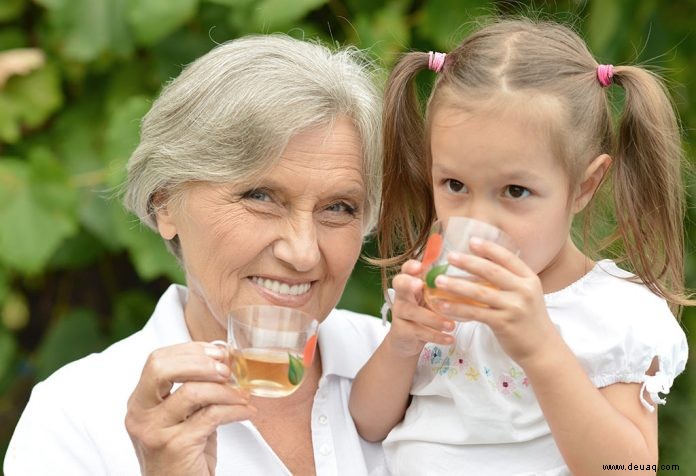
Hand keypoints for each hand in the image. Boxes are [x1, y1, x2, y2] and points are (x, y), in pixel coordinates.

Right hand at [125, 342, 256, 475]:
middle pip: (162, 369)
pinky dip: (235, 410)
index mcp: (140, 402)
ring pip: (192, 392)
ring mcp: (155, 431)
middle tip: (227, 369)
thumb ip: (195, 388)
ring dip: (225, 390)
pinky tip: (246, 412)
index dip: (190, 350)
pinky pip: (211, 416)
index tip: (218, 351)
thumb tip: (223, 356)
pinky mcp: (175, 446)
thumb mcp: (184, 416)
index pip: (157, 360)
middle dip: (201, 362)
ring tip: (243, 395)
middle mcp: (140, 415)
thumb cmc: (184, 454)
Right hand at [386, 259, 455, 357]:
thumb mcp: (431, 298)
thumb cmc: (425, 313)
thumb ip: (443, 288)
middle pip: (400, 284)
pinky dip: (436, 336)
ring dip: (433, 318)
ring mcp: (400, 312)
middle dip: (408, 283)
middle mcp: (402, 295)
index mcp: (411, 283)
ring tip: (451, 325)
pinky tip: (450, 339)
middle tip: (419, 285)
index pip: (407, 269)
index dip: (410, 266)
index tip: (420, 266)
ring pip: (413, 311)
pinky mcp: (401, 330)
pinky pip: (419, 331)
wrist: (408, 341)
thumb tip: (473, 277)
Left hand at [431, 238, 557, 366]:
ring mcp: (514, 307)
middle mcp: (523, 290)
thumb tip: (480, 264)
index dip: (489, 248)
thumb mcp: (526, 294)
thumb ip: (509, 280)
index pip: (508, 258)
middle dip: (468, 262)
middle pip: (492, 271)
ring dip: (457, 285)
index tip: (471, 240)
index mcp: (529, 279)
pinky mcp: (503, 324)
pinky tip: (443, 305)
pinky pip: (476, 313)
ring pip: (480, 292)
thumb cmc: (529, 319)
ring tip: (439, 280)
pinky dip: (457, 308)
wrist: (542, 349)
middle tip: (449, 256)